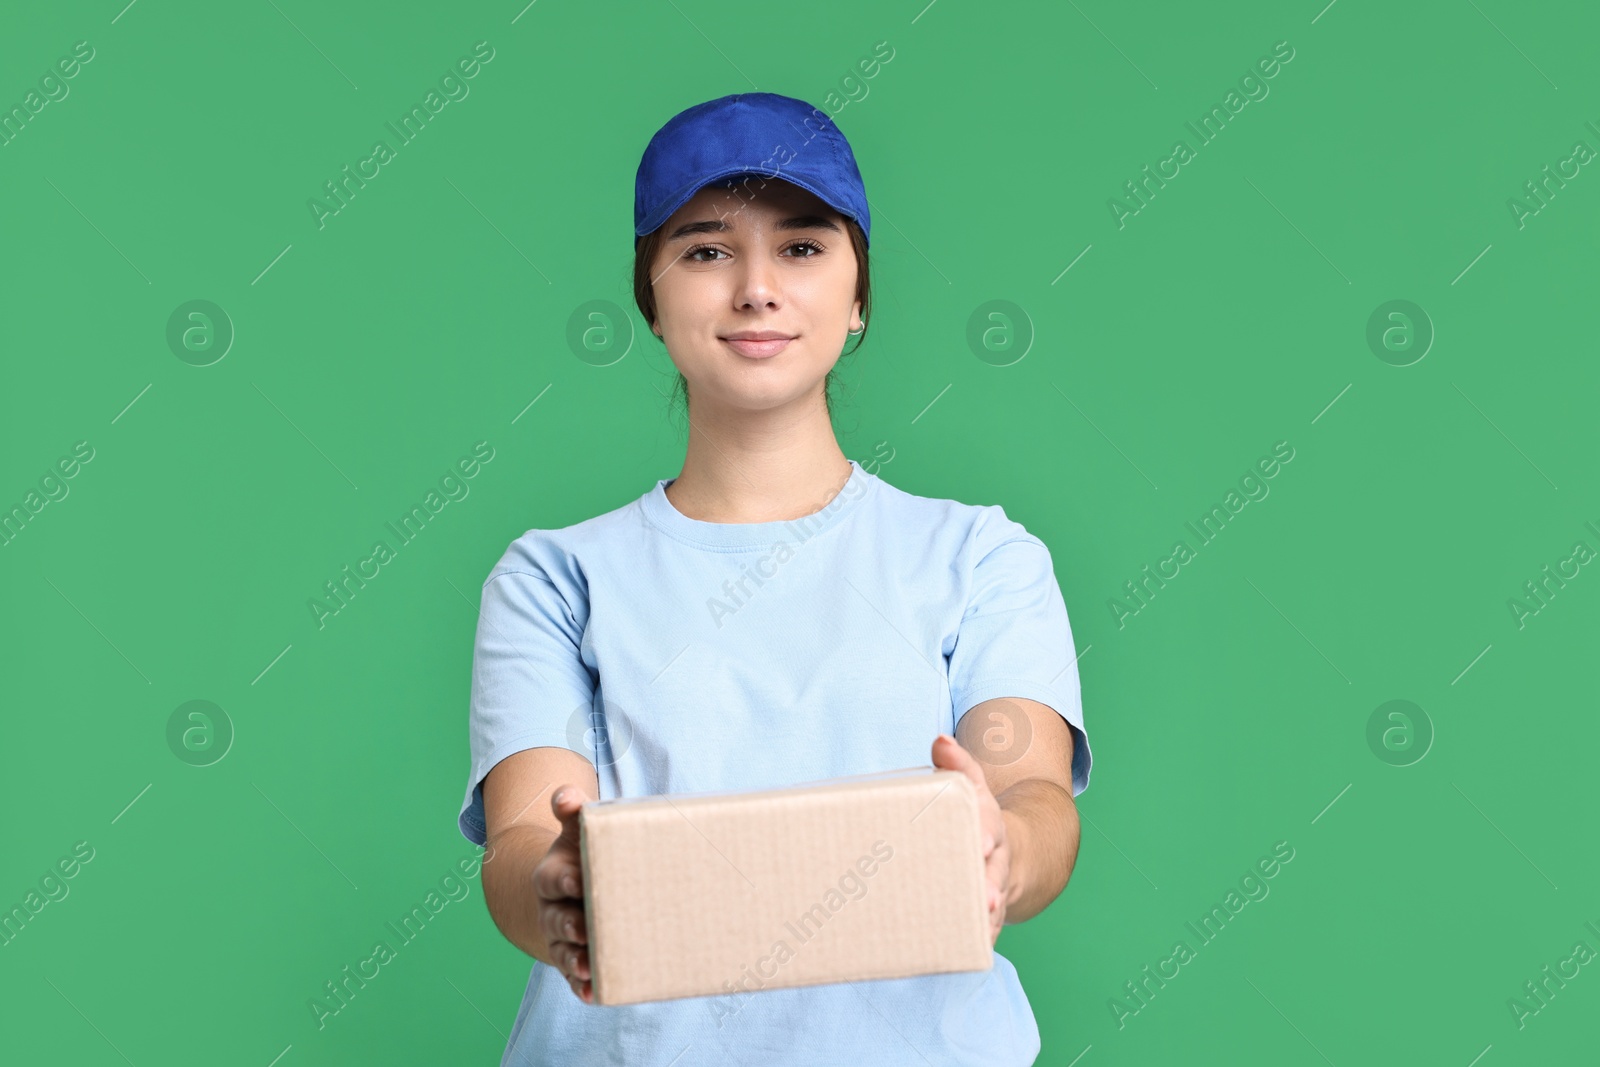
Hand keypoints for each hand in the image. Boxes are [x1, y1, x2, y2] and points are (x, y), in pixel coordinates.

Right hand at [532, 785, 592, 1002]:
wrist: (577, 889)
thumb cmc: (583, 855)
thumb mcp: (576, 831)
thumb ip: (574, 811)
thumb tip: (566, 795)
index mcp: (552, 876)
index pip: (552, 878)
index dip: (564, 880)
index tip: (579, 880)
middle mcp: (552, 910)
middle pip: (557, 919)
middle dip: (569, 924)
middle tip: (586, 927)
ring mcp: (561, 939)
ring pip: (564, 952)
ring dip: (575, 960)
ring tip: (589, 966)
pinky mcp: (574, 962)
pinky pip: (575, 978)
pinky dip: (582, 987)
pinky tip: (594, 994)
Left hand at [931, 733, 1010, 946]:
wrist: (1004, 849)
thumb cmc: (972, 815)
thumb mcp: (969, 786)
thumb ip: (956, 764)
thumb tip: (940, 740)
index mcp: (988, 823)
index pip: (987, 823)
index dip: (984, 832)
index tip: (981, 843)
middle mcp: (995, 857)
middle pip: (994, 871)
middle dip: (991, 885)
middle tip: (987, 899)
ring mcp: (993, 884)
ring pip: (992, 902)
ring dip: (988, 916)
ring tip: (981, 927)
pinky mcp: (987, 911)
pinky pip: (987, 928)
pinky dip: (982, 939)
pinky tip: (971, 952)